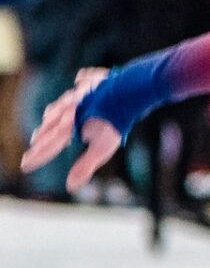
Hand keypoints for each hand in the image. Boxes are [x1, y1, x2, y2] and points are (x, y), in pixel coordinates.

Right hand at [22, 68, 120, 191]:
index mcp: (69, 126)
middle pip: (52, 124)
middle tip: (34, 143)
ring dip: (54, 113)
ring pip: (62, 104)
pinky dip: (79, 85)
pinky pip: (84, 81)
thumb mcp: (101, 149)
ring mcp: (81, 94)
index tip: (25, 165)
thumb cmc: (114, 122)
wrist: (126, 91)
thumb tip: (70, 186)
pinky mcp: (95, 82)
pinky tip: (80, 80)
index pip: (50, 145)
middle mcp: (69, 109)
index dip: (38, 156)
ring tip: (49, 117)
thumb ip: (84, 166)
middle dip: (43, 135)